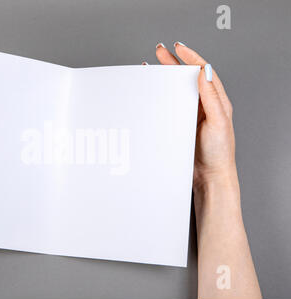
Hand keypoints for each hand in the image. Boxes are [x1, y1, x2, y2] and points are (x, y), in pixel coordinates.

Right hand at [154, 42, 236, 188]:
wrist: (209, 175)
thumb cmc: (219, 152)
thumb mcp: (218, 121)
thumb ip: (211, 97)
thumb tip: (204, 72)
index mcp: (217, 101)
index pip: (204, 71)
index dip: (191, 57)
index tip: (178, 48)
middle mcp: (205, 105)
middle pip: (188, 77)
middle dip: (174, 62)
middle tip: (160, 52)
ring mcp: (192, 114)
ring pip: (178, 89)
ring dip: (167, 77)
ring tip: (154, 66)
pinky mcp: (182, 124)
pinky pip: (171, 104)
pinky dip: (162, 95)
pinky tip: (154, 92)